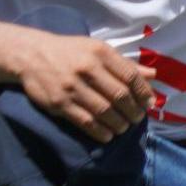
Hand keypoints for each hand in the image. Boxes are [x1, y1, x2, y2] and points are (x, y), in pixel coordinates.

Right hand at [13, 34, 154, 142]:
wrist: (31, 55)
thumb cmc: (71, 52)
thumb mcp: (98, 50)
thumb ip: (125, 64)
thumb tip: (153, 75)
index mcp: (101, 53)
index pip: (130, 76)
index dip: (143, 93)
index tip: (149, 103)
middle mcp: (87, 69)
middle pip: (119, 96)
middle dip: (134, 111)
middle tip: (138, 118)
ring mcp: (72, 87)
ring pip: (104, 111)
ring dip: (119, 123)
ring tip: (125, 127)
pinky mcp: (59, 103)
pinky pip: (85, 121)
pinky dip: (100, 131)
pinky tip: (108, 135)